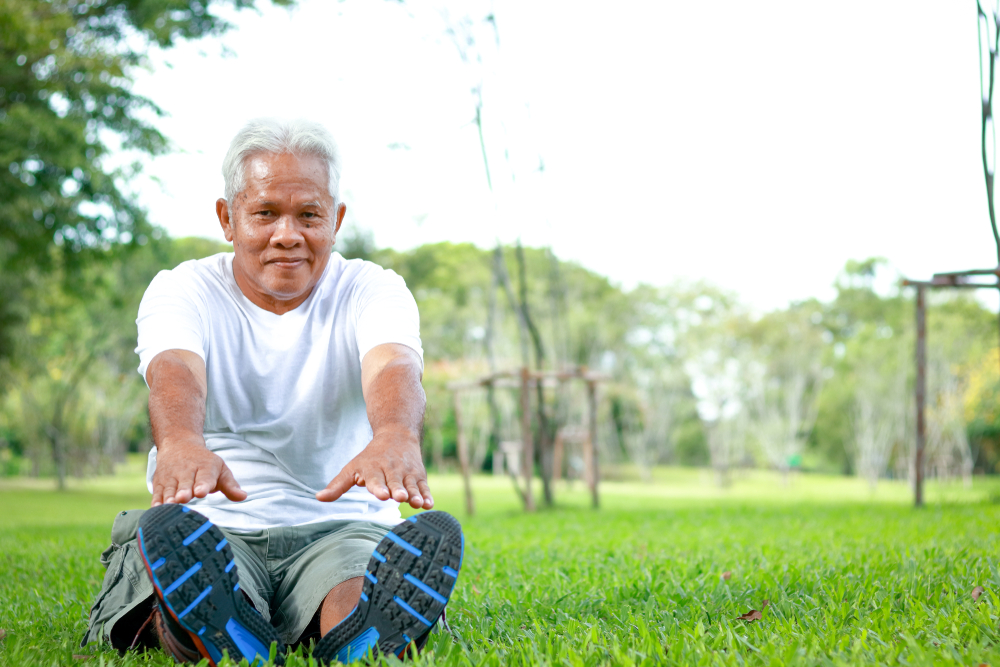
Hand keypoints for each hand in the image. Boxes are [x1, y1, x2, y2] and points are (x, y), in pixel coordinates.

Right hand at [151, 437, 246, 506]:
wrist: (178, 444)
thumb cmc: (204, 463)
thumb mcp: (220, 469)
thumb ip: (230, 485)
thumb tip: (243, 496)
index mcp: (205, 467)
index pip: (204, 477)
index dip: (203, 485)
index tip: (201, 492)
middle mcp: (186, 471)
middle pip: (185, 483)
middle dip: (185, 491)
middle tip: (184, 498)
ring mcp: (171, 477)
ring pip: (170, 489)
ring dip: (170, 497)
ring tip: (171, 504)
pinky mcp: (159, 483)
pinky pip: (157, 493)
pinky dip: (156, 501)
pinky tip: (156, 509)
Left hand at [316, 428, 432, 509]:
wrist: (397, 434)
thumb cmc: (370, 457)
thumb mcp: (352, 468)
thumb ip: (338, 486)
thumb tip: (319, 498)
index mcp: (373, 469)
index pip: (375, 480)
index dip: (379, 488)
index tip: (382, 495)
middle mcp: (391, 471)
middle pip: (395, 483)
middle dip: (398, 490)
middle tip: (400, 497)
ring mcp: (407, 473)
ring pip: (411, 485)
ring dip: (415, 494)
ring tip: (418, 503)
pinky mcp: (419, 476)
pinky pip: (424, 487)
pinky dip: (427, 495)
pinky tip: (429, 505)